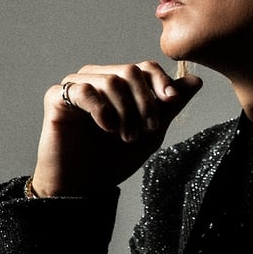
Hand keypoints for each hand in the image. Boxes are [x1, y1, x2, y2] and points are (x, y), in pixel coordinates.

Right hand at [32, 61, 201, 196]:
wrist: (84, 186)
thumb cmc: (115, 158)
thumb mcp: (152, 131)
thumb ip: (171, 105)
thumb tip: (196, 80)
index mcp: (120, 83)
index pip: (144, 67)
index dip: (160, 80)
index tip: (170, 100)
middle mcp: (98, 78)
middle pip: (130, 71)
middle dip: (145, 101)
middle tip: (147, 130)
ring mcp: (76, 86)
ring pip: (110, 80)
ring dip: (125, 110)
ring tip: (126, 136)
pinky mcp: (56, 98)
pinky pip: (82, 90)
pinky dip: (100, 108)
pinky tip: (107, 126)